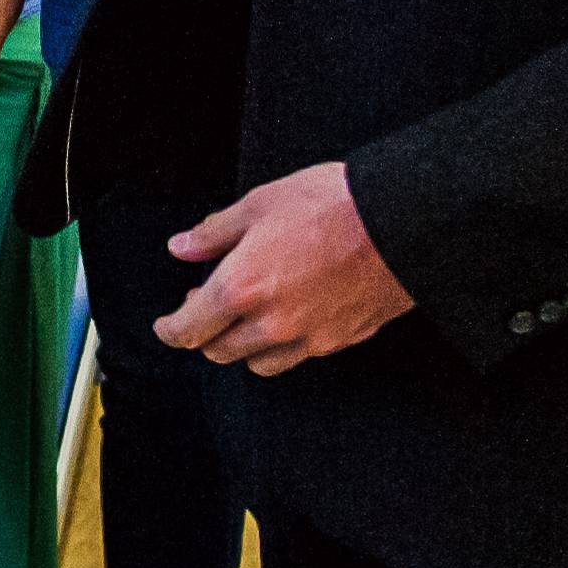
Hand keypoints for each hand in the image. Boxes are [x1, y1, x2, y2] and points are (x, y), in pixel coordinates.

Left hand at [153, 162, 414, 376]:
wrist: (402, 220)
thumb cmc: (330, 203)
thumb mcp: (259, 203)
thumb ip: (214, 232)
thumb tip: (180, 248)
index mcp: (241, 288)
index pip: (190, 329)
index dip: (170, 330)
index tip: (166, 325)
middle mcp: (271, 324)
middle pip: (220, 352)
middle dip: (206, 334)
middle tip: (207, 306)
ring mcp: (309, 338)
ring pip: (258, 364)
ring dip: (244, 346)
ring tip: (247, 316)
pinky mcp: (341, 341)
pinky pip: (299, 357)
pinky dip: (284, 346)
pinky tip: (289, 318)